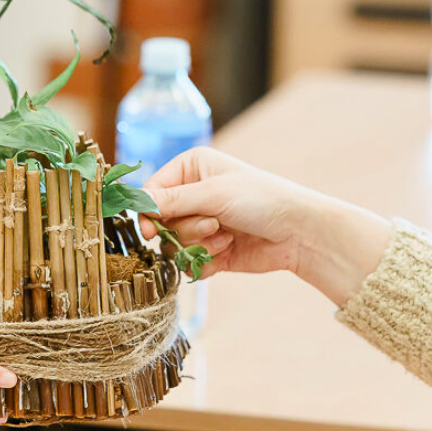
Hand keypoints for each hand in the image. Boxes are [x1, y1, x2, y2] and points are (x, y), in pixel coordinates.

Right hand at [141, 146, 393, 307]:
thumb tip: (133, 203)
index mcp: (191, 168)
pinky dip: (206, 259)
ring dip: (198, 243)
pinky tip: (229, 250)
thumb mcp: (213, 194)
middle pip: (160, 221)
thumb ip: (170, 201)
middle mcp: (193, 194)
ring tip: (225, 236)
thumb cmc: (261, 199)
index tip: (151, 230)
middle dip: (185, 228)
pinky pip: (188, 261)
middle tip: (211, 225)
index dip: (148, 212)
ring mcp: (201, 223)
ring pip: (173, 243)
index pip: (152, 191)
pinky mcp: (210, 250)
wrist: (298, 232)